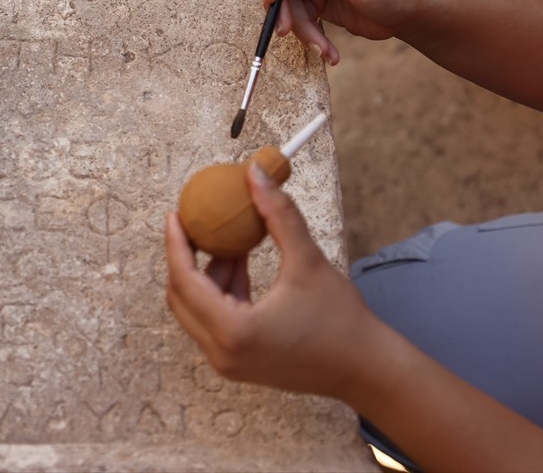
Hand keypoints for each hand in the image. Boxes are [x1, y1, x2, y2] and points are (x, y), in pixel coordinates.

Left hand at [165, 164, 376, 398]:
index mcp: (233, 331)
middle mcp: (222, 353)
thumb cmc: (342, 319)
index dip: (175, 243)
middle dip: (186, 257)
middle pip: (182, 296)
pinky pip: (213, 321)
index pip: (184, 279)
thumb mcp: (307, 259)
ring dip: (206, 274)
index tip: (175, 213)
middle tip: (195, 224)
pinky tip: (240, 264)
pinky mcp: (238, 364)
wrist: (368, 369)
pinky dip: (220, 292)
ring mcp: (228, 363)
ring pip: (196, 309)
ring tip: (231, 241)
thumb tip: (254, 172)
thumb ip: (277, 213)